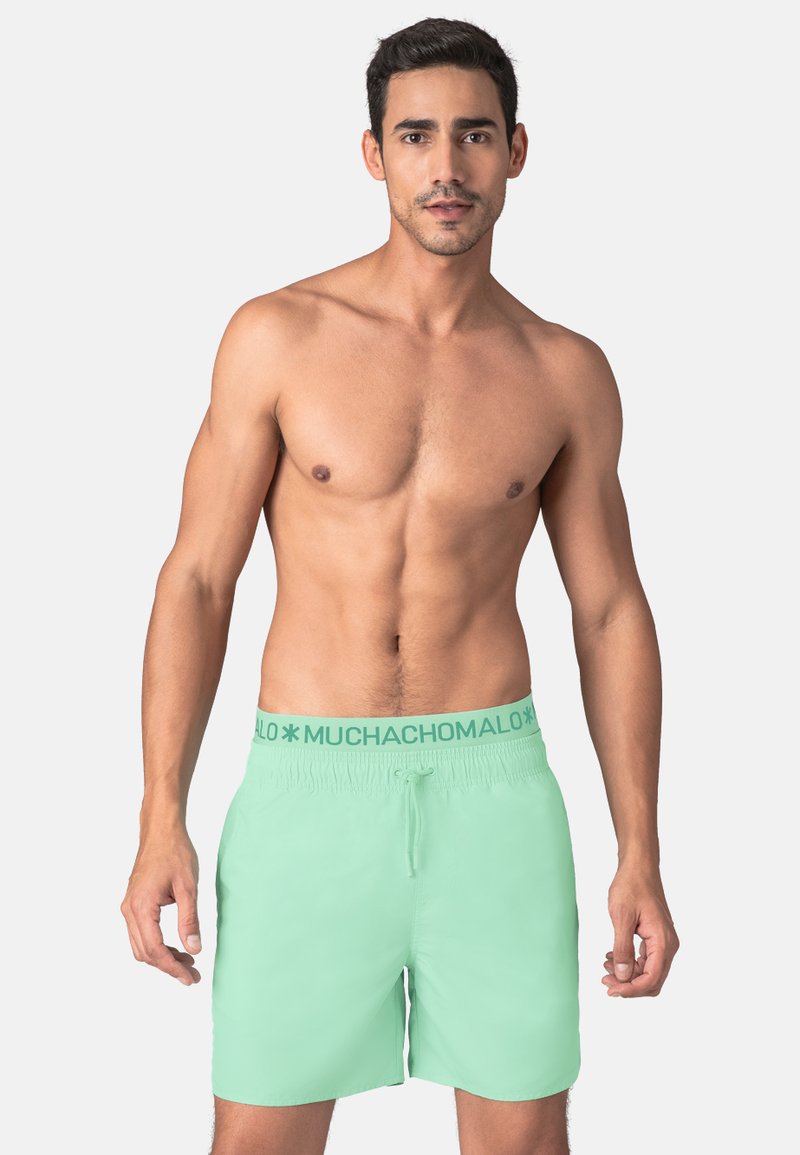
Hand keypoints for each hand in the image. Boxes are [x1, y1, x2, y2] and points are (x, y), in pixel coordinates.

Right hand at [120, 826, 202, 985]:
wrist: (161, 830)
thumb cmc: (175, 852)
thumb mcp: (187, 887)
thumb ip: (189, 919)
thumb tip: (194, 949)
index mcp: (141, 907)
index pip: (155, 950)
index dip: (172, 968)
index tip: (190, 978)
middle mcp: (129, 910)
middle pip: (145, 953)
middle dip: (168, 967)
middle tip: (193, 975)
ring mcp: (129, 907)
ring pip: (141, 945)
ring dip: (163, 957)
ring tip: (188, 962)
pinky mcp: (134, 903)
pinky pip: (141, 933)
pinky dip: (157, 944)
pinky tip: (177, 946)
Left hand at [602, 863, 679, 997]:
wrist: (639, 867)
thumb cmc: (631, 886)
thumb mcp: (621, 917)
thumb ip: (622, 948)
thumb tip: (622, 976)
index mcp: (663, 942)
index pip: (651, 979)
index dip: (631, 989)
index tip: (611, 989)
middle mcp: (668, 945)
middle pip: (652, 981)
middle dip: (629, 986)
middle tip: (605, 980)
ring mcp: (663, 942)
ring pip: (649, 972)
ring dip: (628, 975)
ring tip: (605, 967)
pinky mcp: (656, 938)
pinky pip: (646, 960)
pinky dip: (630, 964)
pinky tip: (612, 957)